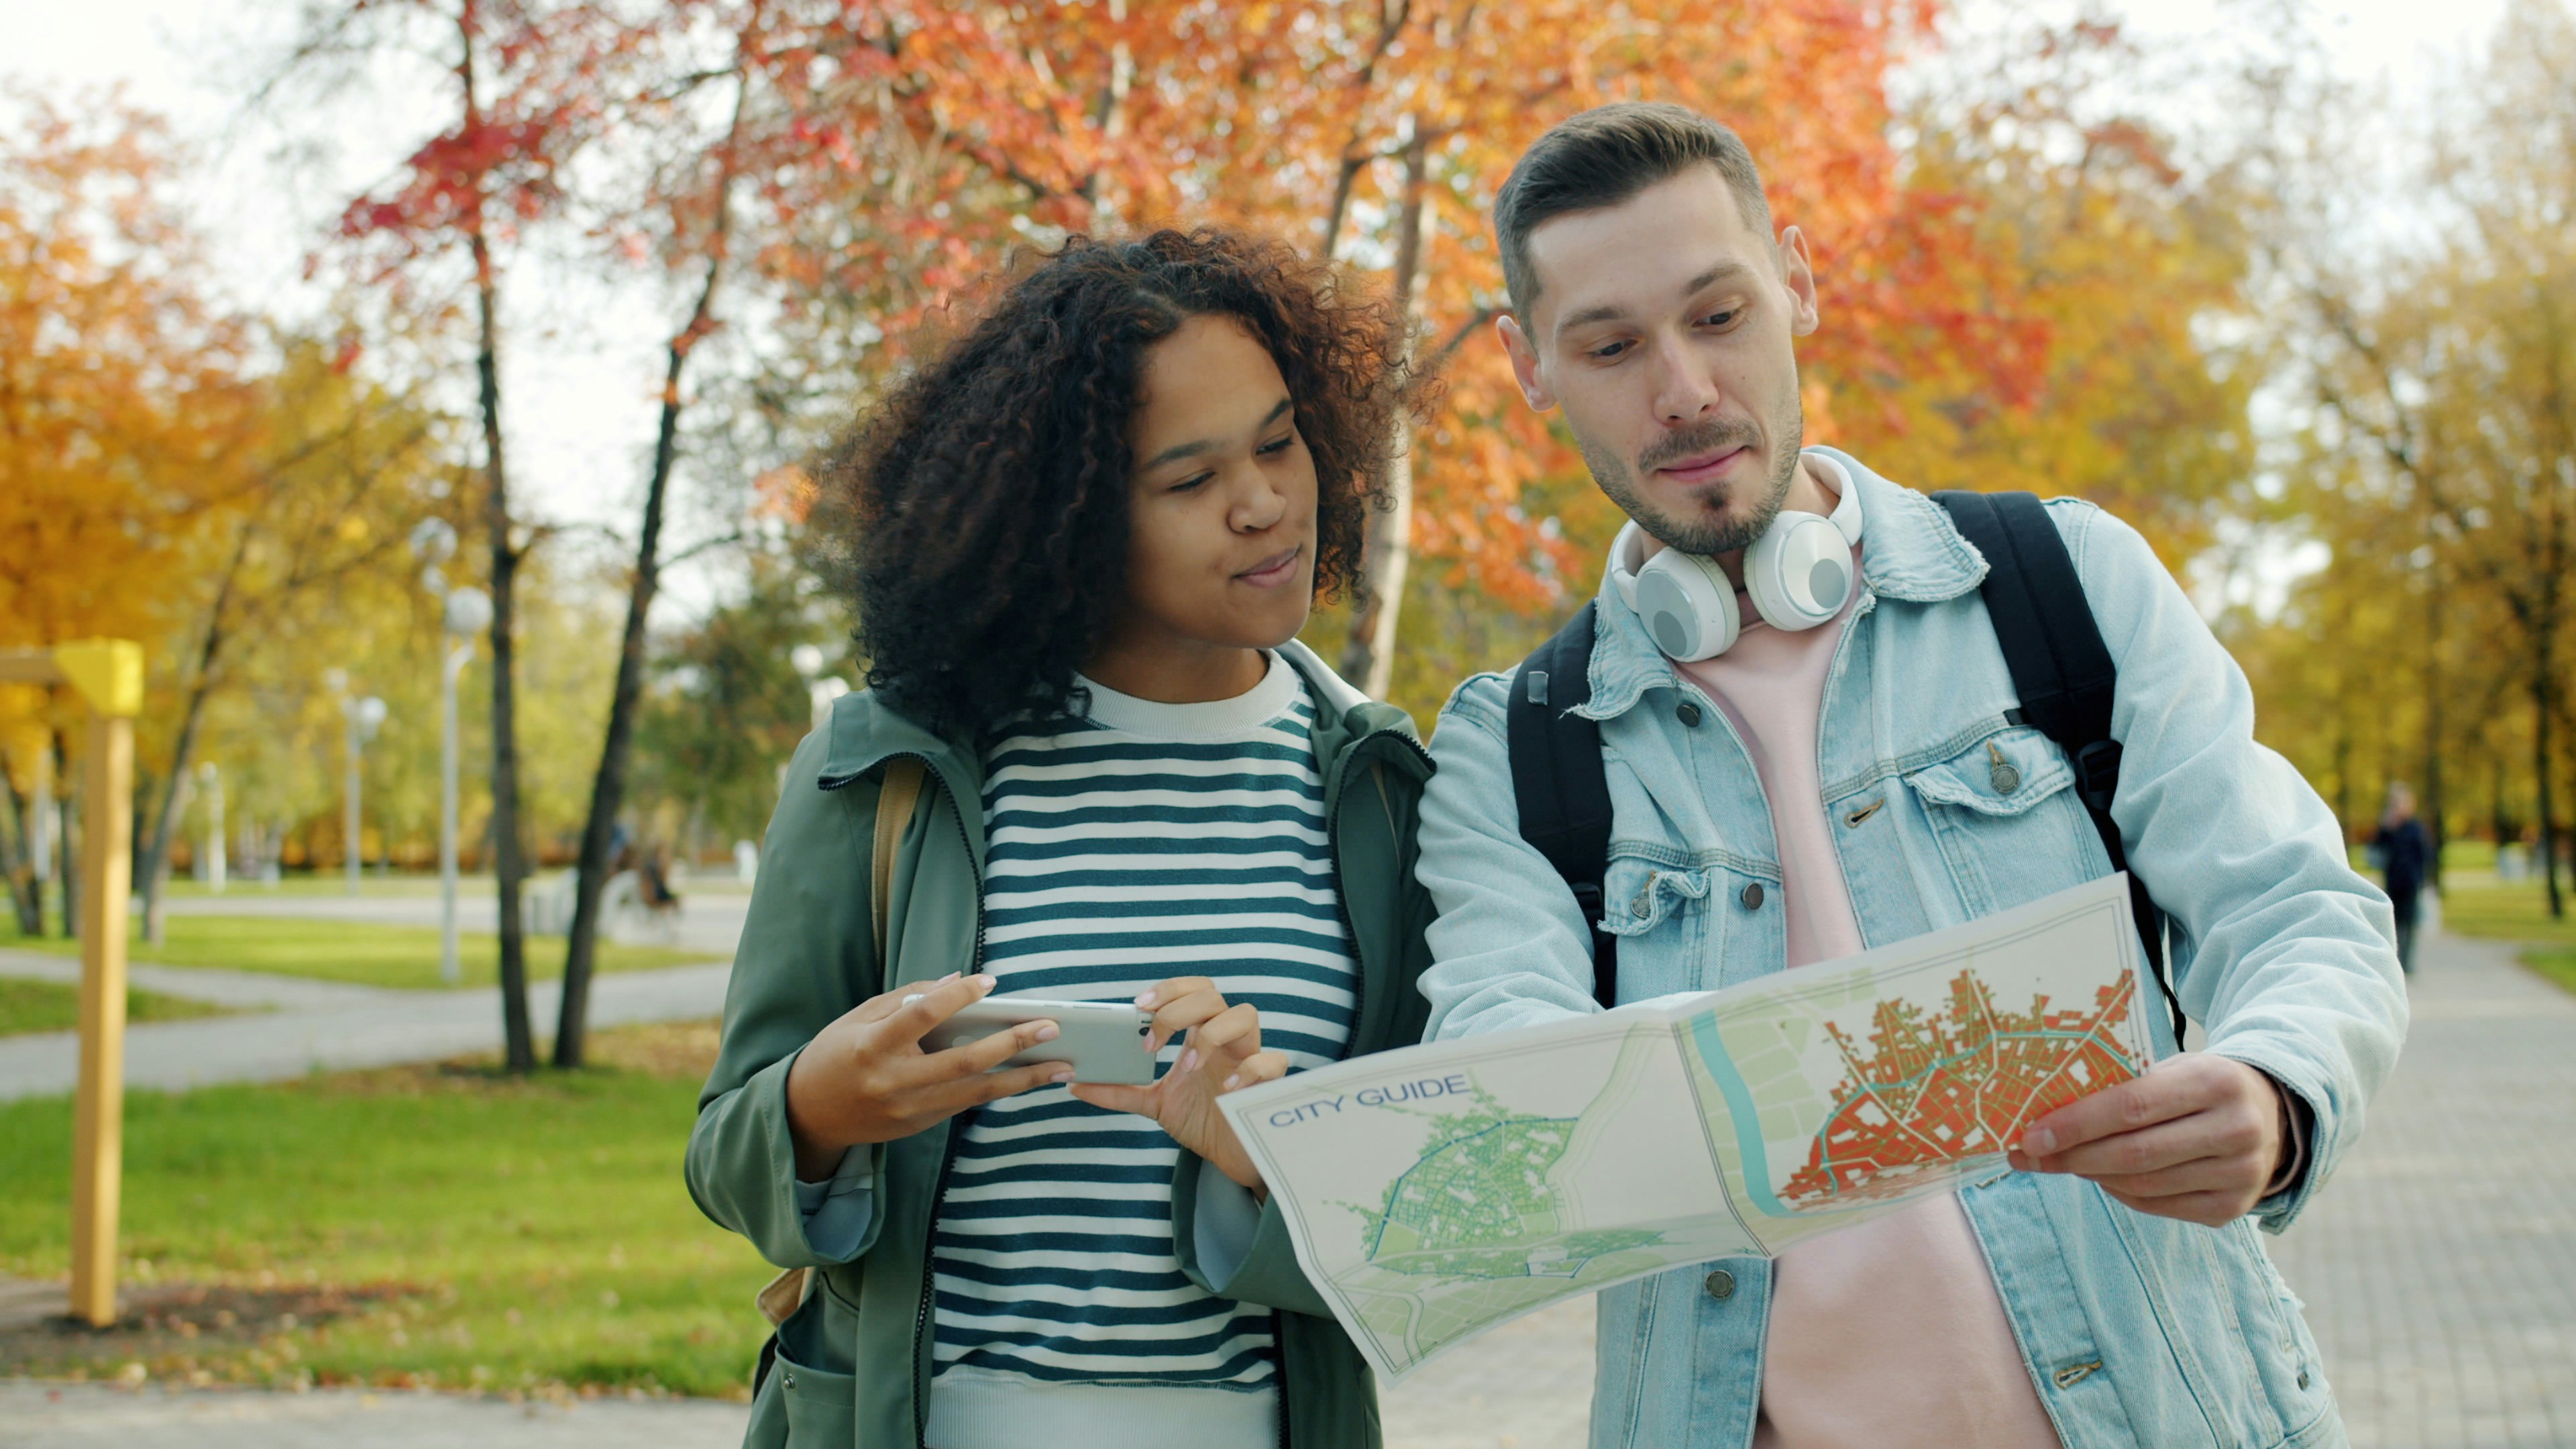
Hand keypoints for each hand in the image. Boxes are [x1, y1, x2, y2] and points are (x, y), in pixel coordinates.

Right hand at [783, 972, 1073, 1178]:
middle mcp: (894, 1082)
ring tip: (1062, 1066)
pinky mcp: (920, 1125)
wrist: (809, 1115)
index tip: (990, 982)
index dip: (959, 997)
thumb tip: (957, 980)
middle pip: (964, 1061)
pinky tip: (1029, 1078)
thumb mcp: (860, 1016)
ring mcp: (909, 1109)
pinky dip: (1000, 1089)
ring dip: (1023, 1079)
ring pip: (977, 1092)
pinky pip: (967, 1103)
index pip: (923, 1016)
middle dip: (1012, 1043)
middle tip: (1050, 1027)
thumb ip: (908, 998)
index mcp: (873, 1047)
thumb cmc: (836, 1054)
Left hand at [1068, 976, 1288, 1191]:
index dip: (1169, 989)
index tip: (1138, 1007)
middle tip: (1151, 1041)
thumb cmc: (1201, 1121)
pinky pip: (1272, 1061)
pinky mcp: (1270, 1084)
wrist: (1230, 1157)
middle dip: (1180, 1010)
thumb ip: (1119, 1091)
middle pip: (1212, 996)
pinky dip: (1250, 1069)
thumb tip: (1073, 1083)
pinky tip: (1226, 1089)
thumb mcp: (1154, 1103)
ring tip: (1189, 1065)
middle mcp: (1227, 1039)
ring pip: (1246, 1014)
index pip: (1192, 990)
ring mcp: (1250, 1058)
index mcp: (1202, 1035)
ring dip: (1212, 1033)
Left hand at [2008, 1053, 2287, 1226]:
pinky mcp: (2231, 1208)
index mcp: (2215, 1082)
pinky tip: (2100, 1176)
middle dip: (2071, 1155)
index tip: (2029, 1135)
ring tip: (2060, 1161)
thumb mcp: (2173, 1069)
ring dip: (2091, 1175)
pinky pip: (2158, 1206)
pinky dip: (2119, 1192)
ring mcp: (2239, 1175)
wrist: (2272, 1115)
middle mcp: (2235, 1130)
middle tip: (2028, 1155)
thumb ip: (2124, 1088)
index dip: (2075, 1124)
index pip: (2131, 1107)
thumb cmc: (2201, 1086)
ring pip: (2142, 1184)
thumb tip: (2047, 1117)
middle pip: (2134, 1153)